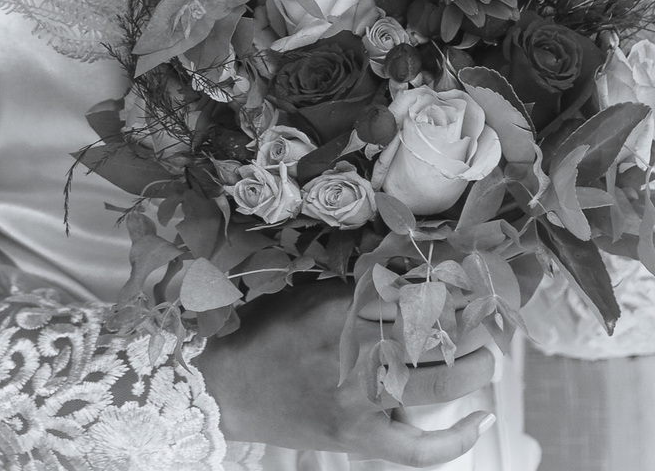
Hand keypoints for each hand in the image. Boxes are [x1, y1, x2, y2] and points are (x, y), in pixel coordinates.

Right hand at [199, 281, 495, 464]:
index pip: (406, 293)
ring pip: (433, 387)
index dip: (441, 284)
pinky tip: (483, 419)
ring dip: (470, 369)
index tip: (462, 276)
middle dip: (462, 323)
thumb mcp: (306, 294)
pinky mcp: (360, 440)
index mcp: (337, 312)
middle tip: (480, 313)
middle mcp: (352, 356)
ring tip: (486, 355)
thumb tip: (406, 265)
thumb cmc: (268, 333)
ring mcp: (358, 404)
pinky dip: (455, 440)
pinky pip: (418, 450)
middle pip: (427, 337)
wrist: (230, 390)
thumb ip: (354, 285)